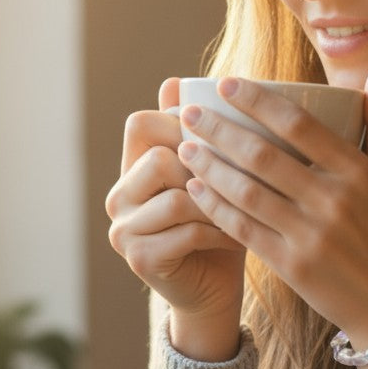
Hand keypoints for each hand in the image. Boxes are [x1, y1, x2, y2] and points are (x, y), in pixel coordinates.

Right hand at [105, 78, 245, 359]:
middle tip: (241, 179)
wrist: (217, 289)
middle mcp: (120, 194)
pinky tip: (240, 236)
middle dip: (205, 167)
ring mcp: (124, 228)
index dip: (181, 123)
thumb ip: (201, 132)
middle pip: (157, 156)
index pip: (140, 123)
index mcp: (133, 166)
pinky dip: (220, 232)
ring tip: (247, 210)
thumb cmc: (224, 221)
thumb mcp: (216, 172)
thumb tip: (175, 79)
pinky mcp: (139, 258)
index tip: (220, 136)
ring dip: (218, 203)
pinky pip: (184, 231)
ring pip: (175, 196)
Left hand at [178, 70, 367, 368]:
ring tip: (186, 148)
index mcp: (358, 173)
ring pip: (246, 192)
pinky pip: (243, 229)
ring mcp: (311, 235)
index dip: (258, 101)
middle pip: (263, 155)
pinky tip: (196, 190)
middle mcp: (334, 200)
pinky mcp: (291, 266)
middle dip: (218, 130)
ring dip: (209, 167)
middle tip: (188, 114)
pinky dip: (216, 208)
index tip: (226, 84)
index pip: (300, 124)